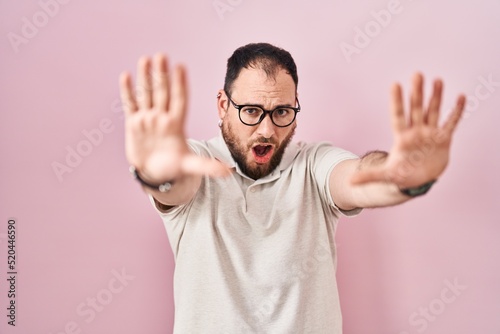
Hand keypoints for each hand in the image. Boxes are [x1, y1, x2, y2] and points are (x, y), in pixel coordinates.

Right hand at [119, 53, 229, 181]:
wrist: (155, 173)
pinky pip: (131, 104)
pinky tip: (126, 76)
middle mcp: (162, 117)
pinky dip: (128, 91)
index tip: (181, 67)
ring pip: (147, 94)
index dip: (180, 84)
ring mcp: (148, 119)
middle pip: (162, 92)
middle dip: (162, 74)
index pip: (179, 100)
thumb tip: (229, 172)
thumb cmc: (174, 167)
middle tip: (162, 56)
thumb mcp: (191, 166)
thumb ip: (207, 166)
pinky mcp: (134, 123)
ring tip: (146, 59)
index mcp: (176, 124)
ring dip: (146, 77)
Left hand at [351, 73, 465, 187]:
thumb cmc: (401, 175)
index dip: (397, 102)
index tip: (395, 85)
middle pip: (416, 109)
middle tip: (417, 74)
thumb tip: (350, 182)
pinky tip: (461, 97)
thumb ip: (370, 176)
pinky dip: (456, 111)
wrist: (418, 180)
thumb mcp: (386, 176)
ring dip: (435, 97)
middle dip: (416, 93)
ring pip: (433, 111)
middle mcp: (416, 131)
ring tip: (437, 80)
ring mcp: (430, 133)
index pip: (398, 116)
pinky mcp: (443, 139)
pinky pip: (451, 122)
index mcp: (402, 138)